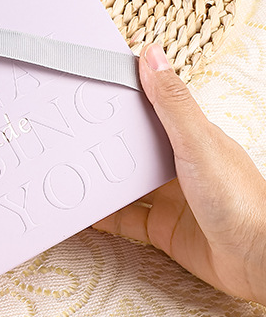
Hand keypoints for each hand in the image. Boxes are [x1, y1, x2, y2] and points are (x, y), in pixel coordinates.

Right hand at [93, 43, 265, 305]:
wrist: (258, 261)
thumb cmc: (241, 200)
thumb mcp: (198, 143)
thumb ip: (172, 102)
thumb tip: (152, 55)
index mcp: (192, 138)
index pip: (151, 109)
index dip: (122, 100)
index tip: (91, 90)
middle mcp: (180, 166)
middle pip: (134, 147)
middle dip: (105, 141)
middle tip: (71, 132)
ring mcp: (172, 198)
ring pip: (126, 183)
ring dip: (102, 178)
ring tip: (70, 168)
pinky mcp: (164, 229)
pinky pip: (126, 218)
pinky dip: (104, 215)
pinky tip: (85, 210)